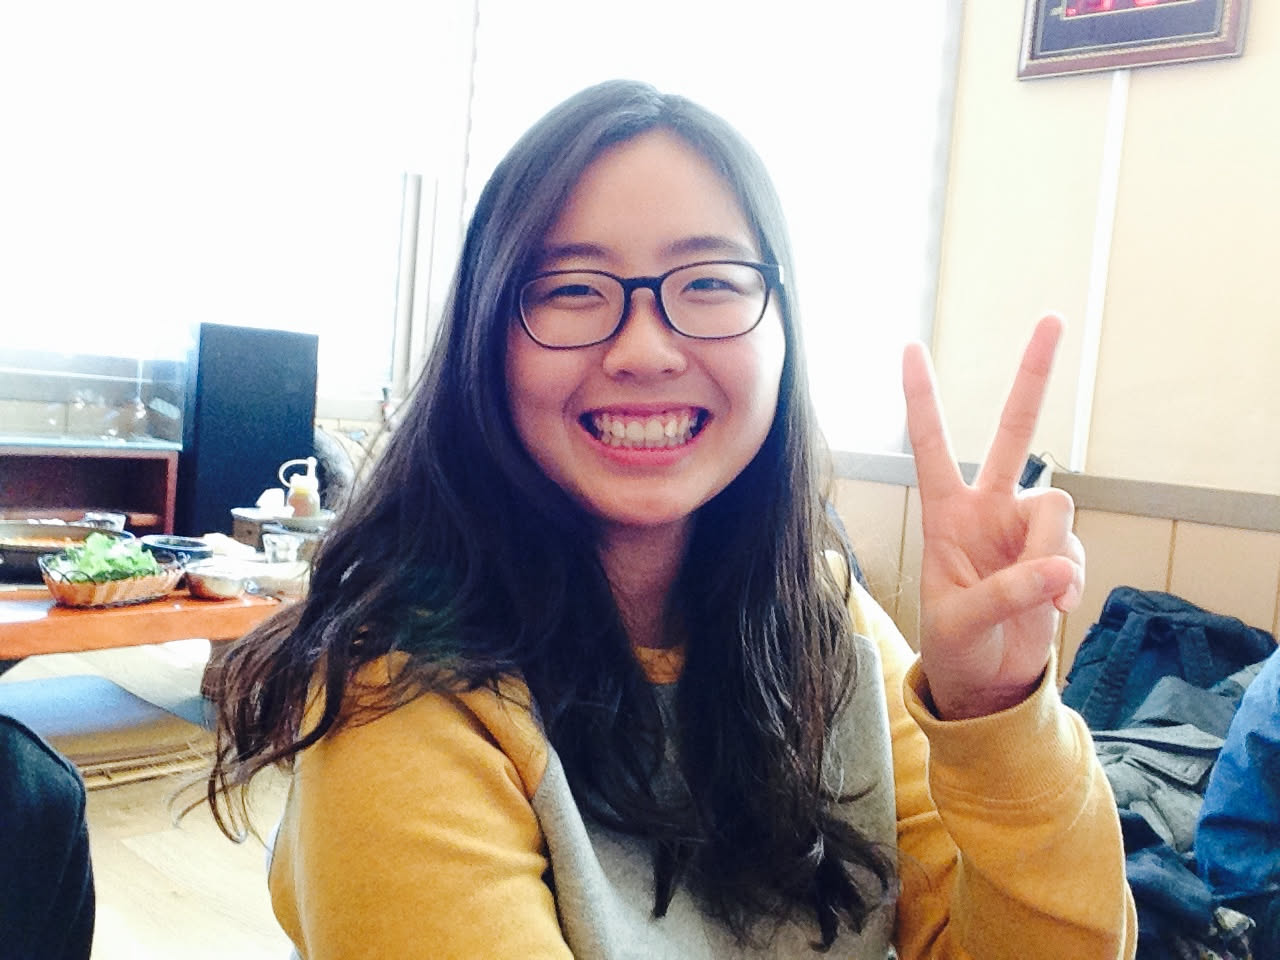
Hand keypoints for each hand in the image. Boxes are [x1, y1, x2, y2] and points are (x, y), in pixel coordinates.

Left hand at [902, 315, 1083, 719]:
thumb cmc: (955, 646)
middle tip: (1051, 319)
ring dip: (1050, 556)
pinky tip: (1055, 608)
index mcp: (945, 514)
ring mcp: (1025, 529)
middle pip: (1014, 433)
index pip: (931, 445)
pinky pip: (1074, 551)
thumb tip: (1059, 570)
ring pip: (1056, 510)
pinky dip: (1068, 582)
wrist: (989, 682)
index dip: (923, 399)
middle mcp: (988, 509)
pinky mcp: (1057, 553)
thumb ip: (1006, 594)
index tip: (910, 347)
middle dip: (1033, 376)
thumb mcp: (961, 623)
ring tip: (1036, 598)